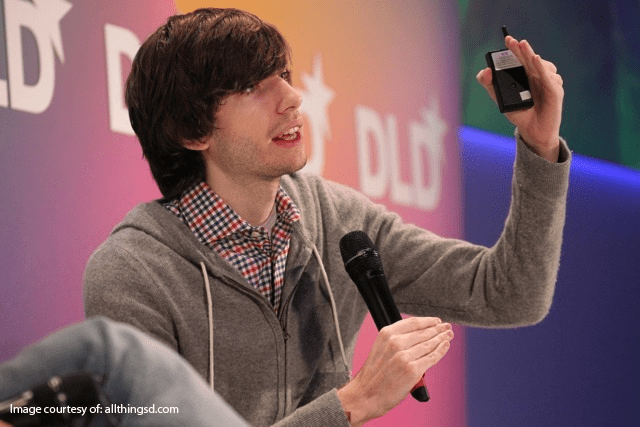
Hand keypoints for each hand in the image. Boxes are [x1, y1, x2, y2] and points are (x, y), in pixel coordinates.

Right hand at [337, 317, 452, 425]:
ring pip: (430, 344)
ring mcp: (405, 356)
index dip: (428, 321)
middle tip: (447, 328)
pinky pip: (432, 358)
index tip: (436, 321)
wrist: (365, 395)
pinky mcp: (413, 370)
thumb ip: (396, 341)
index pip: (413, 322)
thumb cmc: (372, 375)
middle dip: (438, 329)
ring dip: (442, 339)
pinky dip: (441, 351)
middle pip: (424, 332)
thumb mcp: (379, 348)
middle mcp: (396, 343)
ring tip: (448, 336)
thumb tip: (416, 336)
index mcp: (386, 334)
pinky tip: (445, 347)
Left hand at [477, 36, 563, 161]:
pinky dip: (543, 69)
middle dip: (523, 49)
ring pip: (543, 66)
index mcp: (526, 74)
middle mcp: (539, 75)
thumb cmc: (519, 113)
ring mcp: (549, 82)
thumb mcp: (499, 98)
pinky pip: (549, 78)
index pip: (521, 58)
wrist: (531, 131)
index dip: (515, 48)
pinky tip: (536, 61)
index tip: (507, 39)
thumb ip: (489, 84)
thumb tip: (485, 70)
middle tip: (515, 41)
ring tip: (529, 56)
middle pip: (531, 59)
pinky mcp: (555, 92)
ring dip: (535, 60)